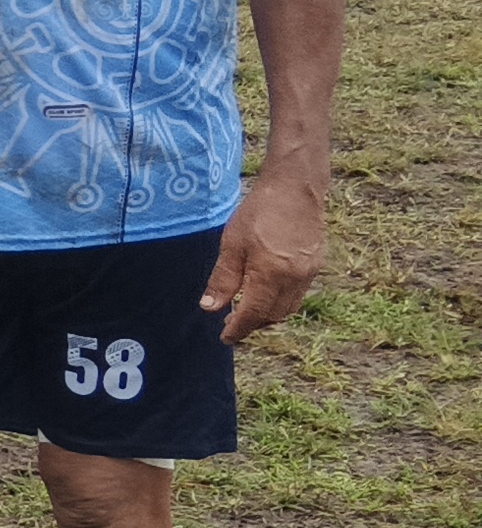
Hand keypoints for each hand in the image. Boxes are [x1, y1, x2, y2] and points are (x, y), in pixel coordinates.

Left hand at [201, 177, 324, 343]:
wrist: (295, 189)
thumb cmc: (258, 213)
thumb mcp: (231, 245)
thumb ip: (223, 280)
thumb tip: (210, 308)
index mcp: (270, 275)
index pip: (253, 314)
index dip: (238, 329)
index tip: (225, 338)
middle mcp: (294, 279)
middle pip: (273, 315)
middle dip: (253, 324)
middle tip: (232, 324)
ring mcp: (309, 273)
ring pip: (289, 307)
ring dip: (268, 315)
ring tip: (247, 311)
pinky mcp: (316, 265)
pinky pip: (298, 294)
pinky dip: (281, 300)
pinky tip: (267, 292)